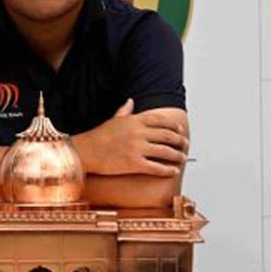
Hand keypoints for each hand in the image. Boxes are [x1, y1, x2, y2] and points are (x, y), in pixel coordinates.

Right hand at [73, 99, 188, 176]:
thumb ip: (125, 111)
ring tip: (182, 158)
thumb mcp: (113, 120)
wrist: (85, 151)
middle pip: (167, 135)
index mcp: (135, 120)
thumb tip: (130, 101)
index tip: (180, 130)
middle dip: (180, 141)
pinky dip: (167, 170)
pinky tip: (173, 170)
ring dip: (177, 156)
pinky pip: (156, 167)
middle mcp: (138, 133)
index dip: (174, 125)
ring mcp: (136, 148)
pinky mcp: (134, 164)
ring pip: (165, 152)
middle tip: (185, 145)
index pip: (161, 120)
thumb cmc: (98, 137)